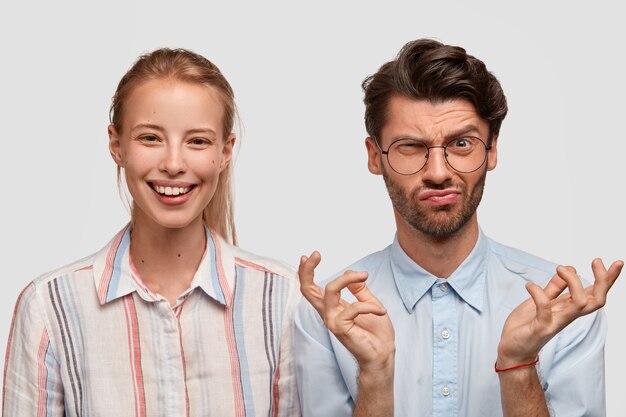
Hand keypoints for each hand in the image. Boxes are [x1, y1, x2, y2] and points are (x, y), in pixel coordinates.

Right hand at [298, 251, 394, 371]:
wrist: (382, 355)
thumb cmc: (376, 333)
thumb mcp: (369, 303)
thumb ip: (359, 289)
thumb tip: (350, 273)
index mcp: (333, 307)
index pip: (312, 288)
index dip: (307, 272)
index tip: (309, 255)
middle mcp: (328, 313)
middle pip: (307, 290)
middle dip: (307, 270)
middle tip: (315, 253)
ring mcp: (332, 321)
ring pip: (329, 290)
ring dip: (347, 279)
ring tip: (364, 275)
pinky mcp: (340, 328)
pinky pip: (353, 307)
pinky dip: (370, 306)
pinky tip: (381, 311)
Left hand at [497, 258, 622, 367]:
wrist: (513, 350)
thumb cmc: (526, 326)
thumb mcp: (541, 301)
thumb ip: (554, 288)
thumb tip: (569, 268)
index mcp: (569, 309)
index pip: (595, 294)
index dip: (607, 280)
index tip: (615, 262)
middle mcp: (567, 316)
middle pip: (597, 300)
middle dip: (603, 280)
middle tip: (596, 261)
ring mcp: (556, 322)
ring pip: (580, 304)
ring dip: (574, 283)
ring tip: (560, 268)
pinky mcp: (541, 327)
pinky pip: (545, 308)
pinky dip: (538, 293)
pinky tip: (529, 286)